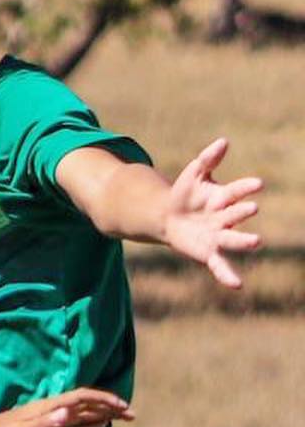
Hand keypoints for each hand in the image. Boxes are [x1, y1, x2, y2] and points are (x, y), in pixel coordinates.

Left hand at [0, 389, 133, 426]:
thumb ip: (44, 425)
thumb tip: (68, 414)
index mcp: (49, 409)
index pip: (83, 399)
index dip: (104, 401)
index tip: (124, 408)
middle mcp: (50, 411)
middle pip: (86, 404)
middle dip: (109, 407)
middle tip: (132, 415)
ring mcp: (47, 419)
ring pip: (81, 413)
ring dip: (101, 413)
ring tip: (120, 418)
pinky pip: (71, 425)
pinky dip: (87, 424)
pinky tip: (94, 426)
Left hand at [162, 137, 261, 287]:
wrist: (167, 216)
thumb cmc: (185, 193)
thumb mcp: (193, 173)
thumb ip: (208, 158)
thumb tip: (224, 141)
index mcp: (225, 197)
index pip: (238, 191)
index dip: (246, 188)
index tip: (257, 184)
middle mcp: (225, 218)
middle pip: (236, 214)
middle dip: (242, 211)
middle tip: (251, 208)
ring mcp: (218, 236)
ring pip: (233, 239)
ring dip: (244, 240)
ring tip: (256, 241)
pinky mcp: (208, 252)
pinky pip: (219, 265)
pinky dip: (227, 275)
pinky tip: (237, 284)